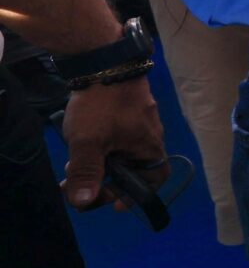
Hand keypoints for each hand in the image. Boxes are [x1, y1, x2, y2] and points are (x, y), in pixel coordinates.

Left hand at [61, 77, 165, 210]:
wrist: (105, 62)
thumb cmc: (103, 106)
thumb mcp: (88, 143)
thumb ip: (86, 173)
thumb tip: (84, 202)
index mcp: (149, 147)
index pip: (154, 179)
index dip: (136, 195)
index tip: (113, 204)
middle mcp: (151, 135)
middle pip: (134, 168)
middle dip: (106, 182)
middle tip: (81, 186)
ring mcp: (141, 120)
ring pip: (124, 151)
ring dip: (102, 164)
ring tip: (75, 164)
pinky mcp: (129, 109)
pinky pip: (120, 136)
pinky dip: (103, 146)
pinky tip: (84, 142)